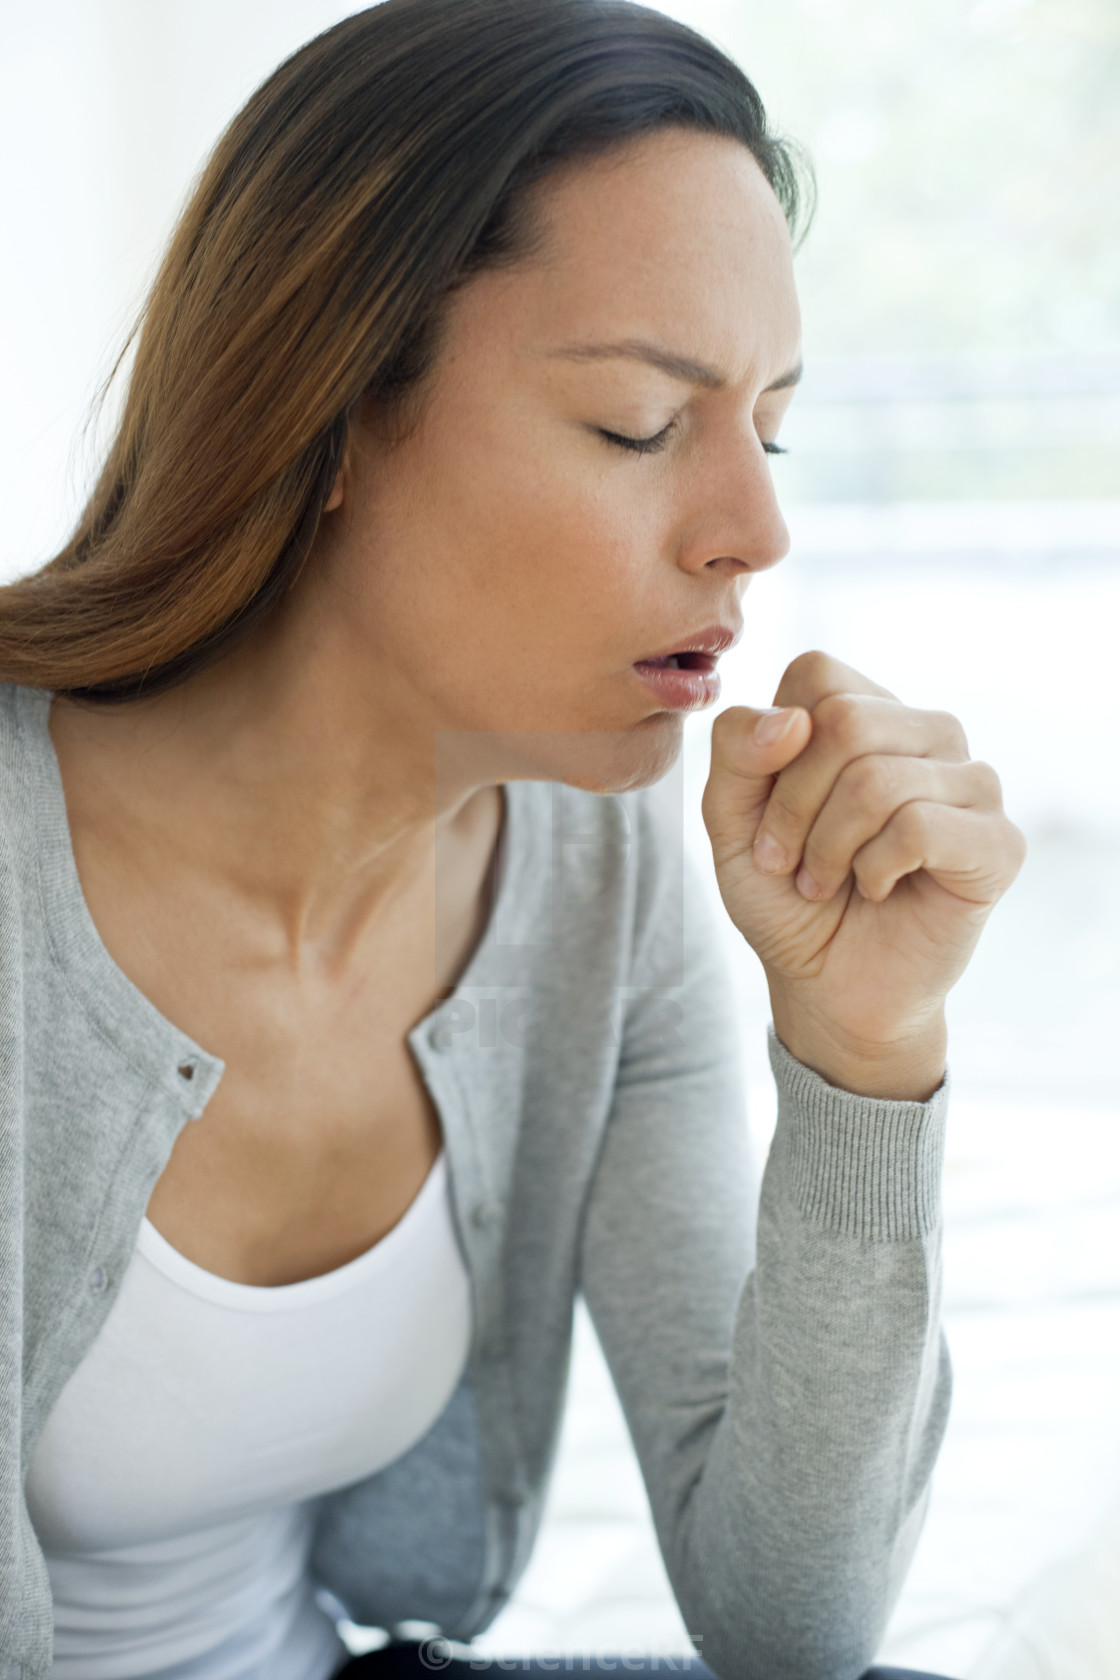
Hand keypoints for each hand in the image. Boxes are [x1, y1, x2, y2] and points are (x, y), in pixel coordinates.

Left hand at [700, 652, 1025, 1099]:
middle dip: (794, 807)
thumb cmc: (784, 896)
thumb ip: (738, 754)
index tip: (766, 816)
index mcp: (868, 710)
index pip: (817, 673)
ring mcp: (972, 783)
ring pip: (879, 778)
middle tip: (789, 863)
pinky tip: (878, 890)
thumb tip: (792, 719)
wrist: (826, 986)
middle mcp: (928, 733)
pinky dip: (875, 870)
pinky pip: (920, 827)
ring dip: (828, 848)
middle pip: (845, 721)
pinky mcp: (998, 842)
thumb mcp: (731, 821)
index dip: (773, 748)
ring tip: (825, 882)